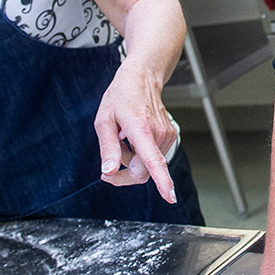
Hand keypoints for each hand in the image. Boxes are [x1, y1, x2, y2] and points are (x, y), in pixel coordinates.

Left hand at [94, 58, 177, 201]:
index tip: (169, 196)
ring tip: (123, 138)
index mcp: (141, 130)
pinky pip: (152, 157)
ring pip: (146, 165)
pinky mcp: (170, 136)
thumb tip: (108, 172)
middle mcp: (158, 134)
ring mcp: (167, 135)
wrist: (142, 78)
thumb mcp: (104, 121)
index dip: (161, 180)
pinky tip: (134, 137)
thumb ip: (107, 149)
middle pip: (143, 172)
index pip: (153, 160)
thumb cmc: (121, 97)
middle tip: (108, 165)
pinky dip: (140, 153)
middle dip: (124, 173)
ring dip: (131, 159)